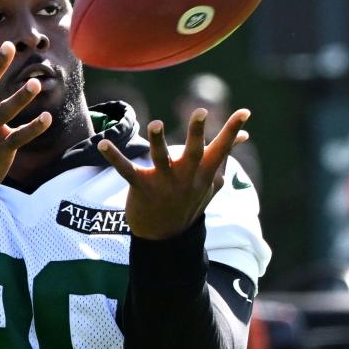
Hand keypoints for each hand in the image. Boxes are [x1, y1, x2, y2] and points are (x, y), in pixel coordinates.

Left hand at [98, 108, 249, 239]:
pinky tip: (103, 143)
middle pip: (194, 152)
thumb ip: (224, 157)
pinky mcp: (141, 188)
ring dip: (158, 142)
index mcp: (204, 173)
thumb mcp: (211, 181)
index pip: (222, 149)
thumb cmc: (190, 201)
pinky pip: (126, 170)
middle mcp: (186, 177)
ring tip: (155, 124)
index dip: (233, 131)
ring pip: (161, 159)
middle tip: (201, 112)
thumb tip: (245, 137)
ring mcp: (164, 183)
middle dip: (197, 133)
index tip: (245, 112)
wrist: (166, 237)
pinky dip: (114, 157)